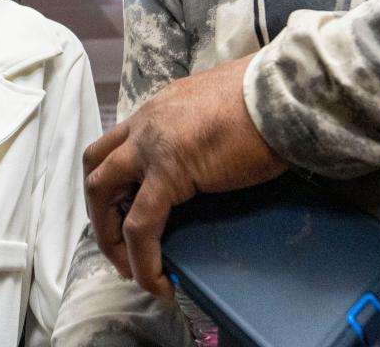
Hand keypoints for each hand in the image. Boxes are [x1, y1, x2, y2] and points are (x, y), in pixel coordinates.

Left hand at [82, 54, 287, 299]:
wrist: (283, 96)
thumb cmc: (266, 102)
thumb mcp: (217, 111)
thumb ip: (200, 132)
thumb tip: (210, 161)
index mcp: (158, 109)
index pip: (116, 143)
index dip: (113, 182)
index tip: (126, 214)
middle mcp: (145, 123)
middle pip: (96, 165)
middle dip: (99, 210)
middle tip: (118, 246)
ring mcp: (151, 146)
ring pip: (101, 191)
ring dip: (108, 235)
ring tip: (131, 270)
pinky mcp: (168, 173)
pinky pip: (141, 225)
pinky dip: (144, 260)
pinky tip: (158, 283)